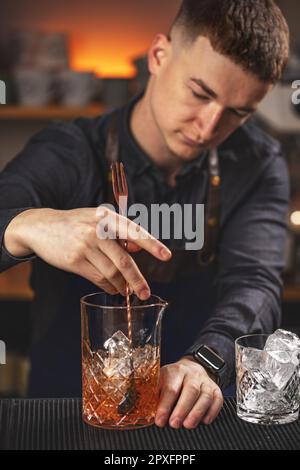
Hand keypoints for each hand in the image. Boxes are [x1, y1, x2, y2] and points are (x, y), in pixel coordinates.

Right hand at [4, 207, 171, 298]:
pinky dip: (108, 287)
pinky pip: (98, 279)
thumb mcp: (97, 219)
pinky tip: (113, 289)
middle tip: (145, 292)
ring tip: (126, 291)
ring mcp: (85, 246)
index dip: (152, 245)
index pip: (135, 232)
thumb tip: (139, 249)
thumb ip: (119, 232)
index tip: (166, 256)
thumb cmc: (75, 223)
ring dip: (122, 286)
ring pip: (111, 273)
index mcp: (107, 217)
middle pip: (124, 260)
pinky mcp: (74, 261)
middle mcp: (97, 230)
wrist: (41, 226)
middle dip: (137, 280)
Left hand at [155, 356, 223, 428]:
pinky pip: (217, 400)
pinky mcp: (216, 389)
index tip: (160, 420)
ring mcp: (205, 381)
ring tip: (188, 425)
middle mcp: (192, 374)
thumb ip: (156, 395)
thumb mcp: (161, 381)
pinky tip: (205, 421)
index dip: (165, 406)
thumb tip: (148, 414)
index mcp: (175, 371)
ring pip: (205, 395)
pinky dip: (212, 411)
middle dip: (182, 409)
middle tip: (174, 424)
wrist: (191, 367)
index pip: (171, 388)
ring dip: (197, 412)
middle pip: (190, 390)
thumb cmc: (173, 379)